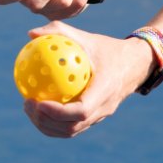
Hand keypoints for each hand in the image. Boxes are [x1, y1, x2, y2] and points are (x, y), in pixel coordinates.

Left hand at [22, 21, 156, 137]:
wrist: (135, 64)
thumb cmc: (107, 48)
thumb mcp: (86, 37)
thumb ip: (59, 32)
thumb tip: (31, 34)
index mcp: (105, 90)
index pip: (81, 111)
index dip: (58, 112)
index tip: (38, 102)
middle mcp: (104, 108)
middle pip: (72, 127)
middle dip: (46, 121)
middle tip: (27, 104)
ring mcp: (100, 116)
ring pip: (71, 131)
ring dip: (47, 125)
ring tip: (29, 108)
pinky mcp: (95, 118)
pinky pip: (72, 126)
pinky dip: (53, 123)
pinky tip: (38, 107)